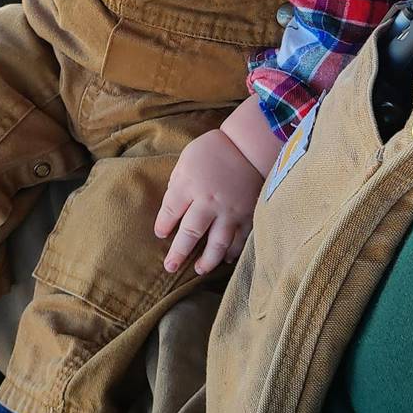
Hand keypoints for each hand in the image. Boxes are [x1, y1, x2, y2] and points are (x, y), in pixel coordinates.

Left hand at [154, 127, 263, 273]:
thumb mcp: (187, 159)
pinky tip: (225, 258)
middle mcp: (208, 201)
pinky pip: (240, 239)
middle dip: (178, 253)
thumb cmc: (214, 149)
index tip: (161, 234)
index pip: (170, 213)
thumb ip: (178, 184)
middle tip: (171, 266)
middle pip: (190, 234)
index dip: (163, 226)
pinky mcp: (248, 214)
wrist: (250, 143)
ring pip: (217, 244)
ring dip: (207, 260)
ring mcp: (230, 211)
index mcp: (189, 184)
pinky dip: (232, 251)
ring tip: (199, 269)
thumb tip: (173, 209)